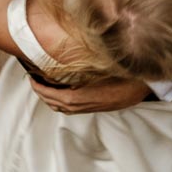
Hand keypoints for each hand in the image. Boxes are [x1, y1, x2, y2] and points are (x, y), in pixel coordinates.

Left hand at [30, 75, 149, 114]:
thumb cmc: (120, 75)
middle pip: (52, 102)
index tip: (30, 77)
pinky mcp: (93, 108)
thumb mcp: (96, 68)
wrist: (141, 86)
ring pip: (60, 107)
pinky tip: (62, 91)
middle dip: (41, 92)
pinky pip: (69, 108)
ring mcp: (86, 108)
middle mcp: (79, 106)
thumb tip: (58, 62)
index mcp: (76, 97)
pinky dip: (60, 101)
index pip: (49, 94)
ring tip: (44, 85)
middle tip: (34, 80)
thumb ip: (77, 68)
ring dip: (50, 98)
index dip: (37, 86)